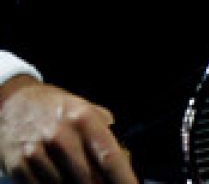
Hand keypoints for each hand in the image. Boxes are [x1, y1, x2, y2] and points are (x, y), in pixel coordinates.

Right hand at [0, 77, 136, 183]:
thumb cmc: (55, 108)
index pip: (109, 157)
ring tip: (80, 179)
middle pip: (88, 179)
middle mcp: (61, 136)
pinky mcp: (19, 168)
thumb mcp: (84, 109)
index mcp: (83, 118)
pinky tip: (60, 180)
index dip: (123, 179)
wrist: (12, 103)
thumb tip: (124, 158)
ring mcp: (37, 154)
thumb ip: (104, 131)